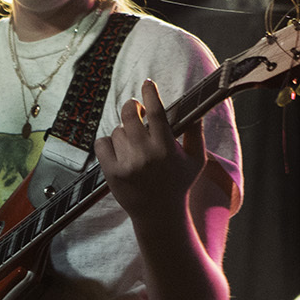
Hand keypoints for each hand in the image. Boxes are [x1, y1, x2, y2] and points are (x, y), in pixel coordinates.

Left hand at [94, 78, 206, 221]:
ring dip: (124, 132)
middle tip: (136, 107)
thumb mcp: (196, 160)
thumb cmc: (179, 184)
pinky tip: (119, 151)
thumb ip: (196, 134)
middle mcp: (146, 154)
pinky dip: (108, 143)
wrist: (159, 215)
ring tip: (134, 145)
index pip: (156, 112)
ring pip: (117, 130)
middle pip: (130, 114)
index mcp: (167, 148)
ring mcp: (127, 164)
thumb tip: (197, 109)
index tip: (147, 83)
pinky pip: (101, 142)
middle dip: (132, 106)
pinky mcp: (111, 172)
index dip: (150, 94)